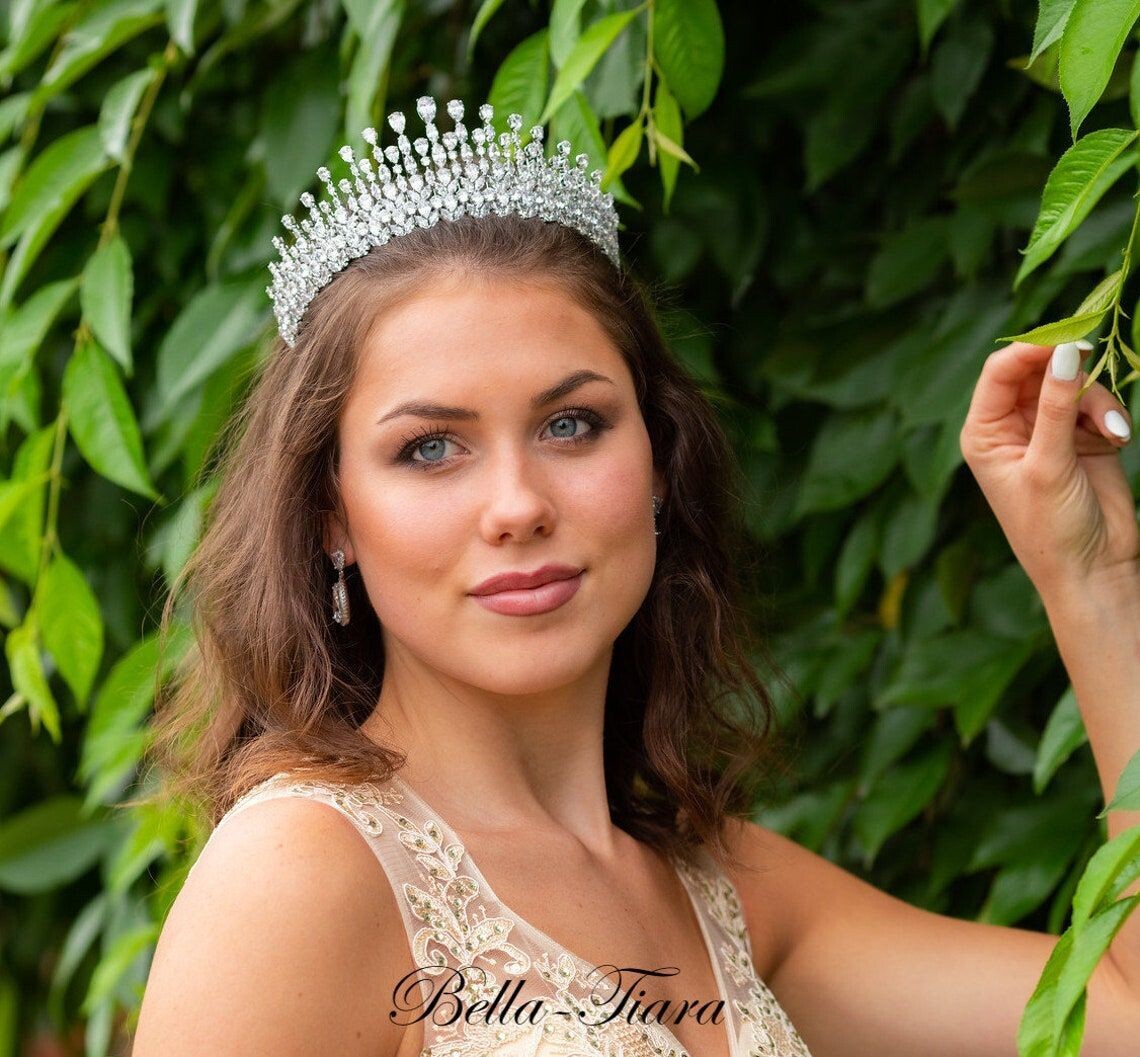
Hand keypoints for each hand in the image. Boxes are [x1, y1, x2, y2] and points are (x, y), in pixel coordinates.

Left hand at [959, 341, 1139, 606]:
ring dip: (1098, 401)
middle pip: (1040, 370)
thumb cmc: (1051, 526)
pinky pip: (1098, 403)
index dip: (1031, 349)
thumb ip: (1057, 407)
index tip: (1068, 339)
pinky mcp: (1081, 436)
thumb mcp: (1049, 464)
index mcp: (984, 432)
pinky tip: (1118, 441)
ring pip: (1075, 383)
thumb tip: (1065, 351)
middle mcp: (1010, 426)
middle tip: (1096, 367)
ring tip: (1111, 434)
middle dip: (1072, 373)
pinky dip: (1111, 417)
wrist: (1091, 569)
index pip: (1000, 372)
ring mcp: (1047, 429)